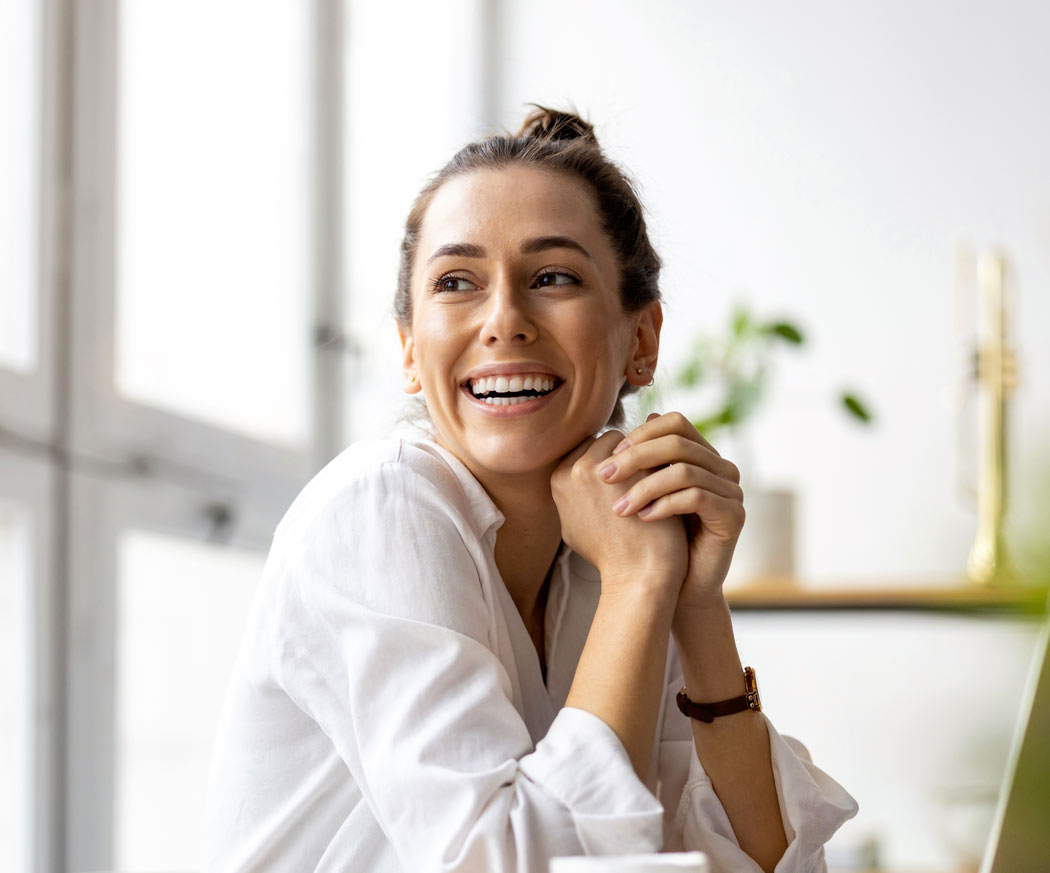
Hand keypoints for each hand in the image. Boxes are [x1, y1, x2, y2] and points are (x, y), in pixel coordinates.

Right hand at [551, 430, 687, 595]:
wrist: (637, 576)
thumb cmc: (611, 556)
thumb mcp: (575, 526)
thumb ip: (574, 494)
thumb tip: (579, 471)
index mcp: (559, 479)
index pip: (588, 448)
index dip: (613, 463)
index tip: (629, 482)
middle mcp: (576, 469)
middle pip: (609, 441)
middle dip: (630, 455)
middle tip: (647, 478)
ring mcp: (605, 468)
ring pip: (633, 442)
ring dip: (647, 456)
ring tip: (660, 481)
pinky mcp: (637, 470)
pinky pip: (654, 451)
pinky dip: (663, 463)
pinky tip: (673, 483)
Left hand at [595, 412, 744, 608]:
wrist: (679, 587)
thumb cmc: (656, 540)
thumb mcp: (642, 495)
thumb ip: (635, 464)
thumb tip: (612, 432)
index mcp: (701, 456)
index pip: (674, 423)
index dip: (641, 435)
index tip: (610, 457)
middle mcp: (721, 468)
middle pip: (679, 442)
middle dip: (636, 457)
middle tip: (604, 477)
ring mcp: (731, 491)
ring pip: (685, 471)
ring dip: (645, 487)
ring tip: (618, 508)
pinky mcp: (734, 516)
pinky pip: (697, 498)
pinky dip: (665, 505)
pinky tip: (642, 518)